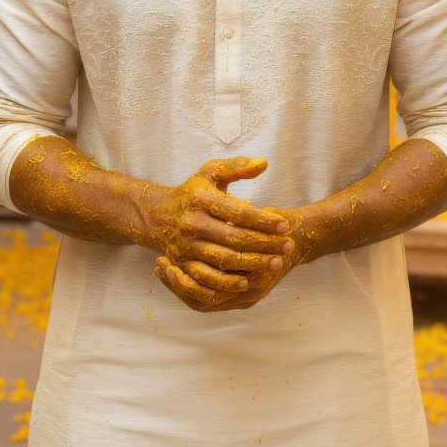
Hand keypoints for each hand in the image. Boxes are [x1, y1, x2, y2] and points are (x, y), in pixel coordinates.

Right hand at [144, 157, 292, 312]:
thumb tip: (264, 163)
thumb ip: (237, 166)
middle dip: (266, 244)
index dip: (264, 220)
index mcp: (200, 198)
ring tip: (277, 263)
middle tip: (288, 246)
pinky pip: (209, 278)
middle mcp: (191, 223)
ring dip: (254, 264)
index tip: (284, 225)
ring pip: (225, 260)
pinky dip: (230, 282)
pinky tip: (249, 281)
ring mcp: (186, 246)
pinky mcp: (182, 264)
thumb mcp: (211, 173)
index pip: (238, 212)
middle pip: (235, 238)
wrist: (158, 216)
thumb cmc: (193, 192)